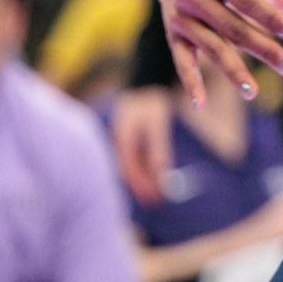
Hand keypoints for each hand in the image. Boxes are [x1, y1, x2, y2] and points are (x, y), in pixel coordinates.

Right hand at [112, 84, 176, 206]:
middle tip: (156, 202)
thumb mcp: (157, 123)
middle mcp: (119, 140)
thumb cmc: (151, 101)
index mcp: (123, 138)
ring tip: (157, 194)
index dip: (141, 185)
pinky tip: (154, 176)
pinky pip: (135, 157)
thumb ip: (158, 147)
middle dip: (142, 185)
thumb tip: (162, 172)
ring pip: (132, 164)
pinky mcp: (130, 136)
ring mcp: (123, 138)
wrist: (146, 79)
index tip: (153, 199)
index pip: (129, 169)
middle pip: (129, 169)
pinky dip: (144, 168)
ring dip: (143, 178)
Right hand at [158, 0, 282, 107]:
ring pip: (212, 48)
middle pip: (233, 27)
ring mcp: (179, 16)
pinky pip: (182, 61)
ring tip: (253, 92)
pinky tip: (202, 104)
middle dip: (264, 49)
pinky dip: (191, 82)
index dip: (270, 16)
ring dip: (234, 71)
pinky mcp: (173, 35)